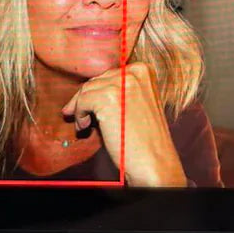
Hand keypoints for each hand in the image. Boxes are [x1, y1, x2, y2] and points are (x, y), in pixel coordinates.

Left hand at [62, 63, 186, 186]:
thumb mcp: (138, 103)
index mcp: (143, 71)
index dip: (97, 90)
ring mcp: (121, 83)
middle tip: (79, 114)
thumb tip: (92, 89)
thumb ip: (122, 91)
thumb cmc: (145, 138)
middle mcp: (134, 72)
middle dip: (86, 98)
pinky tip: (86, 127)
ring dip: (81, 108)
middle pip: (97, 80)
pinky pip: (82, 101)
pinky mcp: (108, 98)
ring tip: (85, 124)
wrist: (154, 161)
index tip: (88, 104)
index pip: (110, 74)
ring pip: (87, 89)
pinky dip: (80, 115)